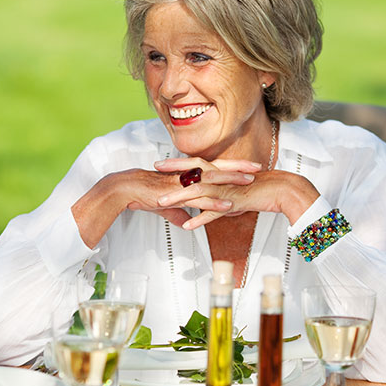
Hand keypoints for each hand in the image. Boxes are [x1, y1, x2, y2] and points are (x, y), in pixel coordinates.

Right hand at [72, 166, 247, 247]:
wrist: (127, 189)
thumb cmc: (145, 194)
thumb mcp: (166, 205)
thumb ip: (179, 211)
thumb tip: (186, 221)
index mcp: (187, 172)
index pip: (215, 165)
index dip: (232, 165)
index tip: (248, 164)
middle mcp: (188, 173)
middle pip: (219, 167)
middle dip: (239, 166)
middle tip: (258, 166)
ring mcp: (184, 182)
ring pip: (213, 179)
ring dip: (232, 181)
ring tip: (250, 183)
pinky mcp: (179, 193)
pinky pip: (201, 197)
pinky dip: (215, 201)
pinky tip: (229, 205)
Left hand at [153, 158, 318, 228]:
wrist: (281, 191)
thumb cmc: (260, 192)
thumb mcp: (236, 193)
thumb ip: (222, 199)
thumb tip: (213, 209)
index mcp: (221, 173)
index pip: (196, 164)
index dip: (177, 163)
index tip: (160, 163)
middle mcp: (222, 178)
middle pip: (193, 172)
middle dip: (172, 171)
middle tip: (154, 168)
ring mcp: (226, 190)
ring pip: (198, 192)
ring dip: (178, 197)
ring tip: (160, 203)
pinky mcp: (234, 202)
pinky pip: (214, 212)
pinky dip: (200, 219)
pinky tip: (187, 226)